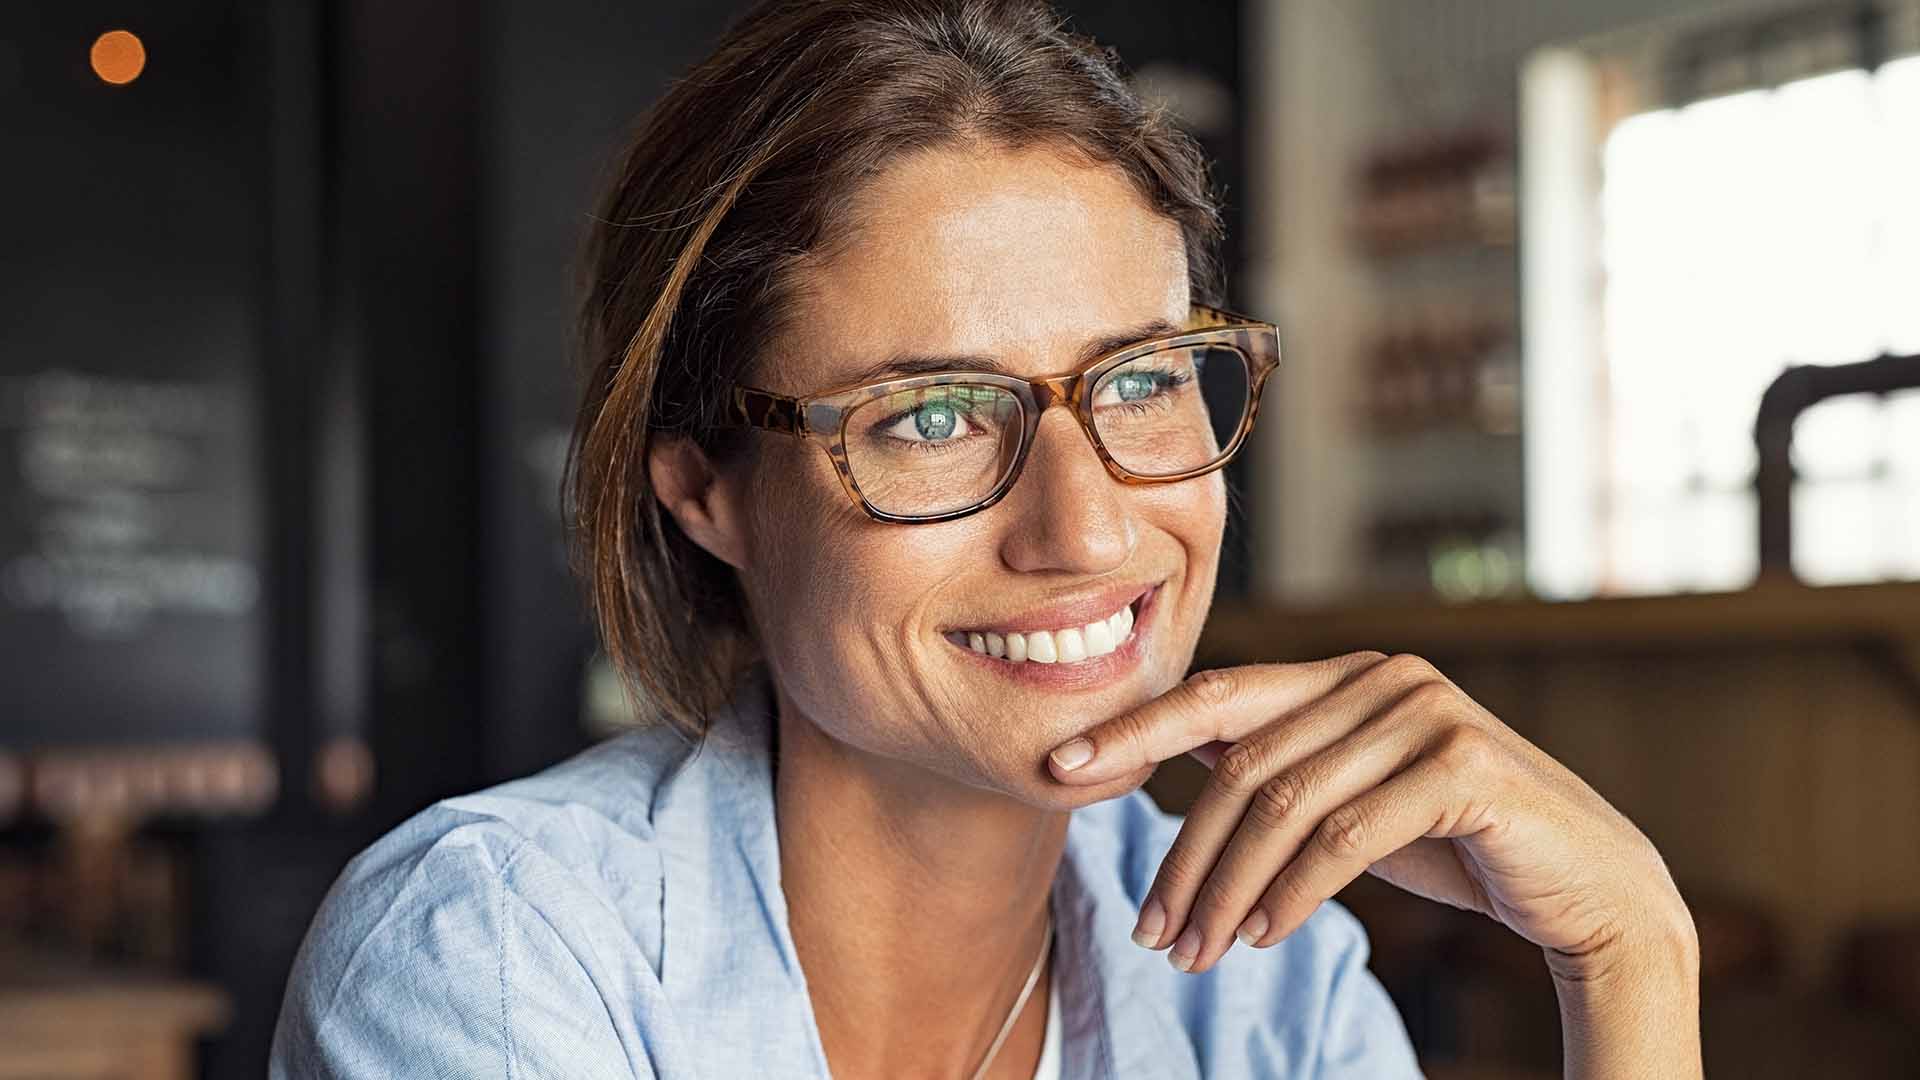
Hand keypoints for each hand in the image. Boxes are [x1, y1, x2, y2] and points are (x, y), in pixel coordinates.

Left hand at [1045, 653, 1695, 983]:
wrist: (1589, 889)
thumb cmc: (1459, 846)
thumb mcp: (1353, 802)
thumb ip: (1282, 772)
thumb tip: (1173, 772)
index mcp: (1346, 674)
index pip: (1217, 695)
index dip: (1133, 728)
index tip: (1061, 768)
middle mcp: (1382, 676)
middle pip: (1242, 764)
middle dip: (1184, 855)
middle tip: (1150, 932)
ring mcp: (1426, 712)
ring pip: (1284, 803)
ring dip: (1227, 888)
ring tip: (1193, 952)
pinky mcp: (1463, 763)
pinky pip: (1346, 835)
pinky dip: (1292, 892)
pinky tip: (1260, 934)